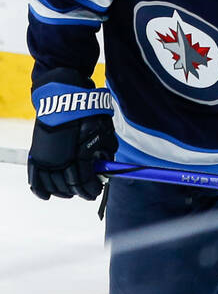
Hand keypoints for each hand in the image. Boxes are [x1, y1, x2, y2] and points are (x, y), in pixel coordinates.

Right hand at [28, 69, 116, 200]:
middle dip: (80, 192)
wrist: (63, 98)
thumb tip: (107, 163)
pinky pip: (35, 178)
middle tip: (87, 192)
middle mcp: (60, 161)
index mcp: (78, 157)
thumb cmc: (86, 112)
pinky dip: (40, 189)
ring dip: (63, 192)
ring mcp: (46, 159)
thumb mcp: (104, 130)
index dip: (91, 190)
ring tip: (70, 192)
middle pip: (68, 187)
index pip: (84, 183)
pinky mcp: (36, 154)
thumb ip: (107, 150)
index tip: (96, 191)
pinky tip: (46, 195)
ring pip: (52, 185)